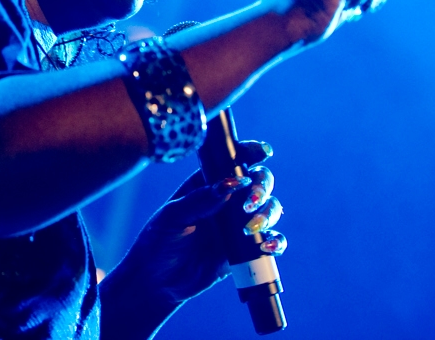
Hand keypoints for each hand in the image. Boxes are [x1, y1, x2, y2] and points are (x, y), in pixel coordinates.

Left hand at [100, 144, 285, 337]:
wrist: (158, 282)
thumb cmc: (158, 241)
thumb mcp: (173, 217)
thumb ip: (200, 200)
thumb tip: (231, 183)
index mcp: (207, 183)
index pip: (234, 161)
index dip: (252, 152)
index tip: (263, 152)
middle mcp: (228, 200)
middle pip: (259, 182)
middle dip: (263, 187)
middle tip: (250, 201)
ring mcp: (239, 225)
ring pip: (270, 209)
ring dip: (268, 214)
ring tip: (251, 228)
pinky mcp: (247, 251)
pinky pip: (271, 242)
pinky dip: (276, 241)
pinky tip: (267, 247)